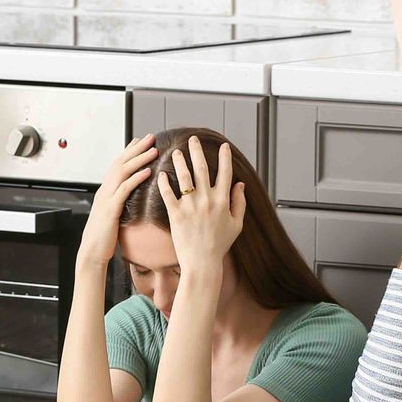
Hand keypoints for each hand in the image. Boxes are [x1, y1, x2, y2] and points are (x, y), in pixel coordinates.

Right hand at [80, 134, 158, 266]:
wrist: (91, 253)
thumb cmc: (103, 238)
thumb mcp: (113, 217)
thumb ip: (119, 204)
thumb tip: (129, 200)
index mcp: (106, 192)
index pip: (118, 165)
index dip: (130, 151)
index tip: (142, 141)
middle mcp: (104, 191)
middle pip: (121, 163)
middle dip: (136, 148)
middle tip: (150, 137)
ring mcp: (106, 199)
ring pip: (123, 172)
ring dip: (139, 159)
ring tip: (153, 150)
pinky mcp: (110, 209)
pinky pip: (124, 189)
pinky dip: (136, 178)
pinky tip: (147, 171)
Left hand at [158, 136, 244, 271]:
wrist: (202, 262)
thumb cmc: (219, 245)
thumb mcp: (236, 225)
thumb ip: (239, 203)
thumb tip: (241, 184)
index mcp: (222, 201)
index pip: (225, 172)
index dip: (225, 157)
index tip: (223, 146)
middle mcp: (207, 200)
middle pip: (202, 168)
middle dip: (197, 151)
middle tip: (192, 139)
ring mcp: (191, 206)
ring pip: (184, 177)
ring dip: (180, 161)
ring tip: (176, 152)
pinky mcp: (176, 214)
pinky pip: (168, 194)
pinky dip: (164, 182)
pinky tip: (161, 173)